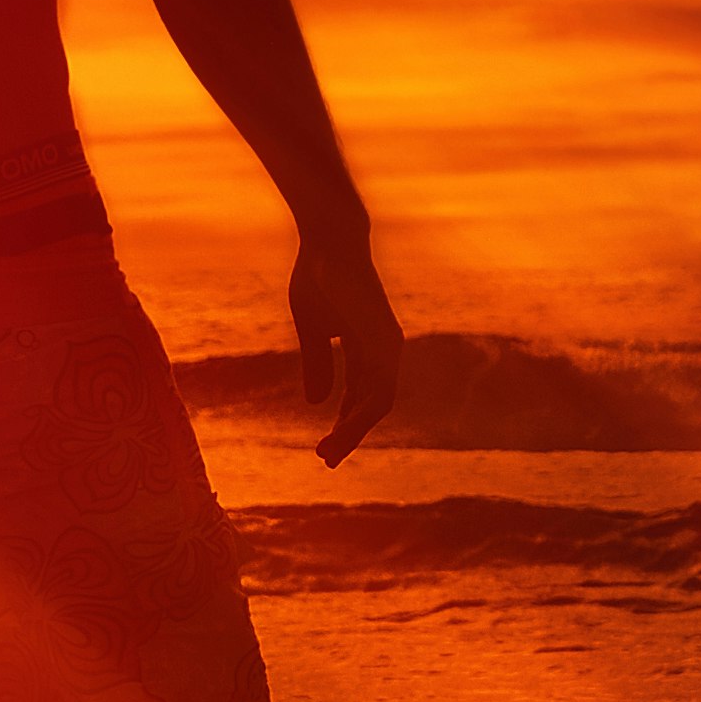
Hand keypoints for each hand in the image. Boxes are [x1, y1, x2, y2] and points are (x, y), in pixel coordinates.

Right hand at [290, 238, 402, 467]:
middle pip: (373, 405)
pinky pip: (377, 387)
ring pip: (378, 403)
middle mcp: (385, 350)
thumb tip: (317, 404)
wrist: (328, 242)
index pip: (361, 395)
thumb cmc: (319, 277)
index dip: (344, 422)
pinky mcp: (383, 341)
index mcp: (368, 347)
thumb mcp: (312, 330)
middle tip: (326, 459)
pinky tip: (341, 429)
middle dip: (349, 434)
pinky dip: (359, 412)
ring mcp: (387, 346)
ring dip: (353, 431)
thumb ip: (316, 364)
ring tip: (328, 452)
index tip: (324, 447)